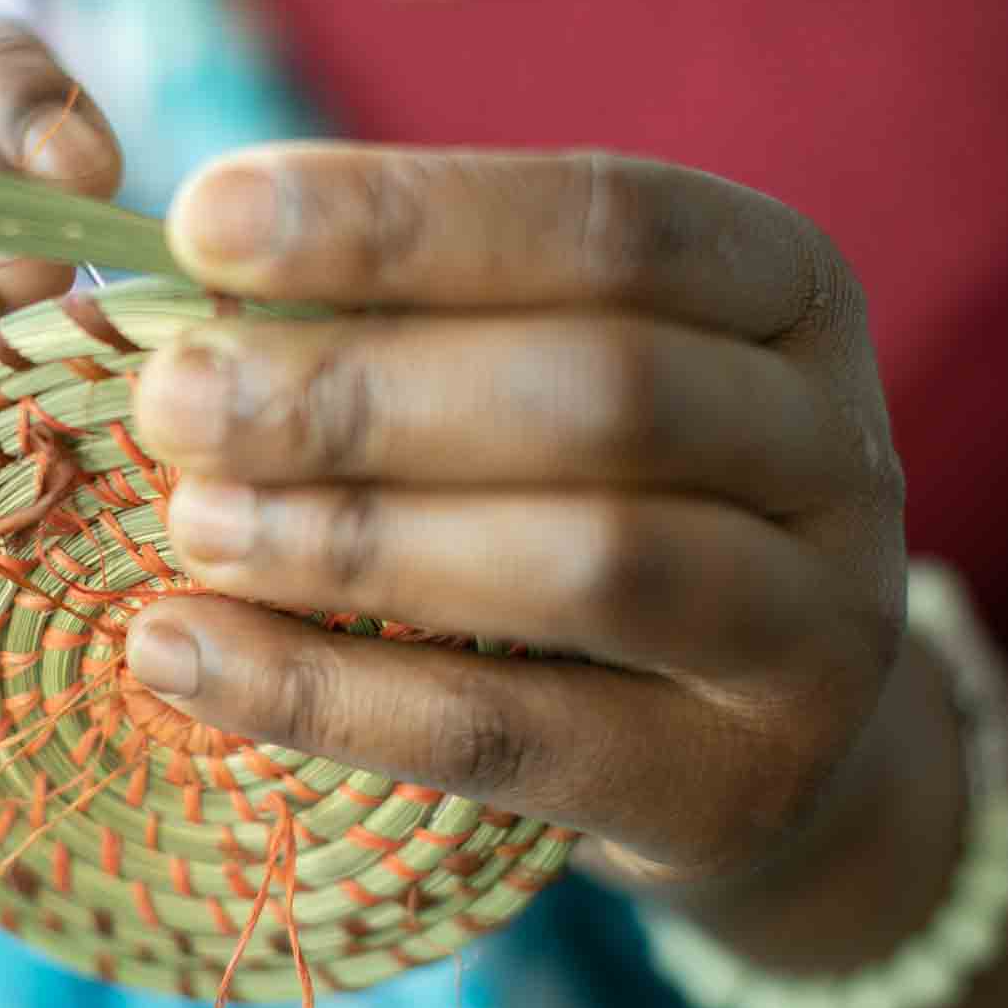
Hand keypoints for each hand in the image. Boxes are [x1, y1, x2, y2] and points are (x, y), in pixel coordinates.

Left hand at [126, 146, 910, 894]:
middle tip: (172, 400)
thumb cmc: (608, 501)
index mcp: (787, 293)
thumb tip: (184, 291)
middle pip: (603, 391)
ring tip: (189, 525)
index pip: (608, 222)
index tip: (202, 224)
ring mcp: (813, 630)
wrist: (762, 739)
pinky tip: (181, 656)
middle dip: (360, 391)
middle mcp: (835, 448)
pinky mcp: (731, 787)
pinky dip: (327, 698)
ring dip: (355, 538)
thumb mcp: (557, 380)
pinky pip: (511, 739)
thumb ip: (423, 323)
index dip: (400, 219)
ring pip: (588, 563)